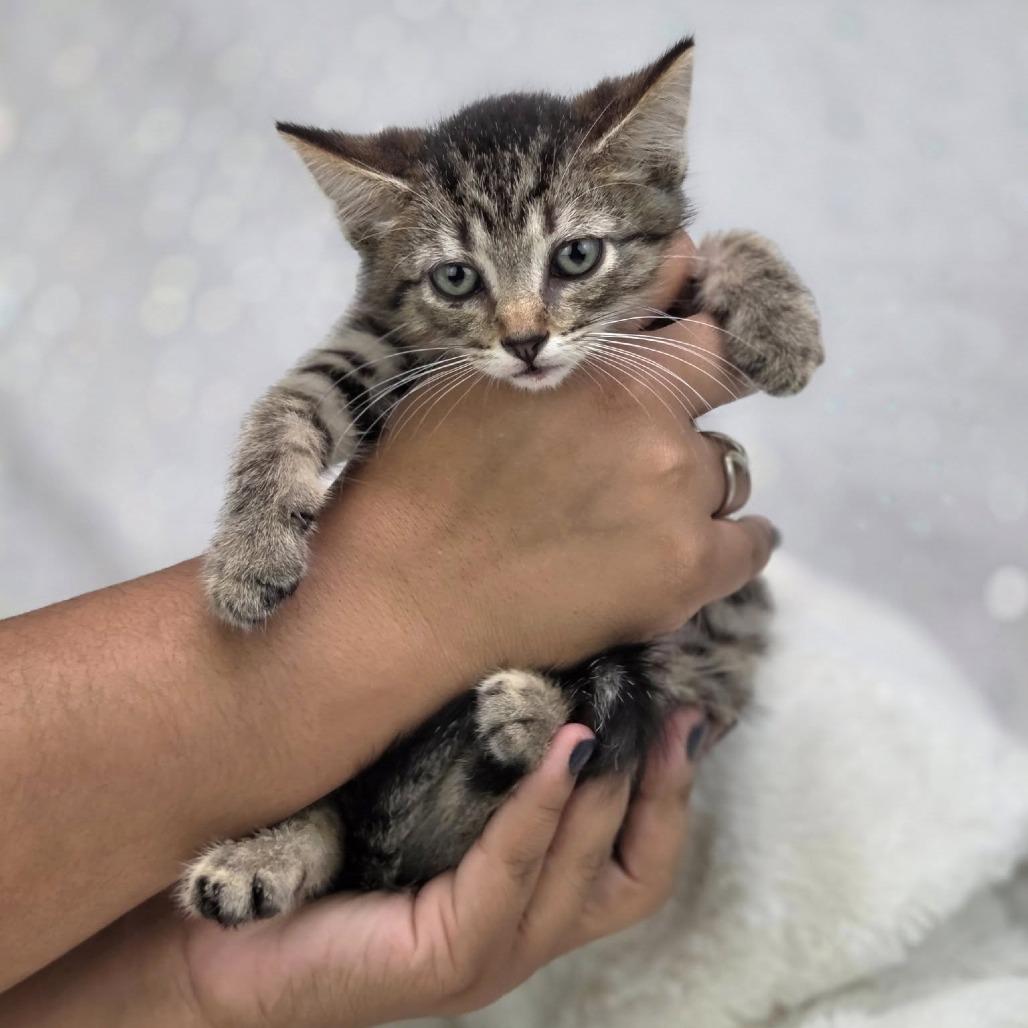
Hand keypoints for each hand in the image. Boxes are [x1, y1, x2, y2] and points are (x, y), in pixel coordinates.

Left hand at [181, 712, 703, 1026]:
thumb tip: (532, 657)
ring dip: (606, 791)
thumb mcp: (425, 788)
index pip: (637, 861)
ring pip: (582, 875)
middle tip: (673, 709)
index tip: (684, 714)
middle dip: (662, 789)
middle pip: (636, 874)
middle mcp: (525, 934)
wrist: (220, 930)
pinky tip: (555, 754)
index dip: (671, 790)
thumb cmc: (326, 844)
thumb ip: (482, 751)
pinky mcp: (447, 961)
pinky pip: (511, 874)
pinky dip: (538, 811)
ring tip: (615, 717)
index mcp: (529, 898)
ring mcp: (491, 955)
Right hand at [284, 233, 777, 678]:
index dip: (703, 347)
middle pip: (715, 409)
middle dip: (680, 421)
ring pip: (726, 476)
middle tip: (632, 458)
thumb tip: (641, 286)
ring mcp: (677, 508)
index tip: (695, 359)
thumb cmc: (418, 485)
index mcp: (608, 378)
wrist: (402, 599)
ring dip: (692, 486)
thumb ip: (569, 348)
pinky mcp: (683, 579)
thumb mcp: (480, 387)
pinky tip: (705, 549)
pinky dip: (734, 542)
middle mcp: (658, 434)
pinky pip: (748, 547)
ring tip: (638, 516)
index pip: (707, 337)